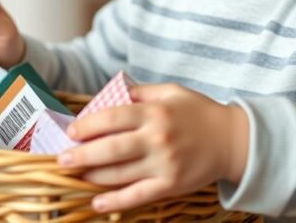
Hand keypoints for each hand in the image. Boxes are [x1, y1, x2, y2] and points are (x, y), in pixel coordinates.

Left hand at [58, 83, 248, 212]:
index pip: (112, 117)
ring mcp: (164, 164)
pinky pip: (138, 196)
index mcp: (155, 112)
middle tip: (62, 159)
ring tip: (75, 175)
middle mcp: (157, 138)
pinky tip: (97, 203)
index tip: (71, 131)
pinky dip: (116, 202)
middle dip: (82, 155)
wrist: (233, 140)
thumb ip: (141, 92)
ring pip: (120, 174)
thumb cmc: (199, 112)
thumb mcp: (171, 92)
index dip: (88, 125)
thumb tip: (110, 94)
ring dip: (93, 176)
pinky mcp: (171, 184)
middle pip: (111, 148)